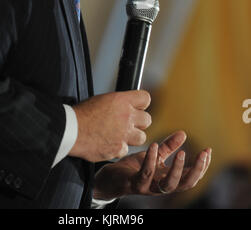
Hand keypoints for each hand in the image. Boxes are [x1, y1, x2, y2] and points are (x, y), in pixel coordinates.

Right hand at [69, 90, 150, 161]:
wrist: (72, 130)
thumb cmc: (82, 114)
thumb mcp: (102, 99)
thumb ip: (118, 103)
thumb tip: (125, 105)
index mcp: (122, 101)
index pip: (145, 99)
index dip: (141, 104)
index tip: (137, 107)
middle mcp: (126, 116)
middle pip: (147, 120)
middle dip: (139, 122)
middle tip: (129, 124)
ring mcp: (124, 134)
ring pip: (142, 137)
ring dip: (133, 137)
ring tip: (121, 135)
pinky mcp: (118, 149)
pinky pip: (125, 150)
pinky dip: (119, 148)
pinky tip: (109, 144)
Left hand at [93, 130, 211, 199]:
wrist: (111, 178)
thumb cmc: (134, 168)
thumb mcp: (155, 155)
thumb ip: (169, 147)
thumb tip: (184, 133)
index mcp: (168, 179)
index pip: (191, 177)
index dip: (202, 166)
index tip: (208, 150)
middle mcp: (161, 186)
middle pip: (185, 185)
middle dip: (196, 170)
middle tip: (202, 154)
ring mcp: (149, 187)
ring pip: (168, 186)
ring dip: (177, 170)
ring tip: (182, 153)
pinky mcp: (135, 184)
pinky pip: (145, 175)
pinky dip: (151, 160)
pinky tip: (154, 146)